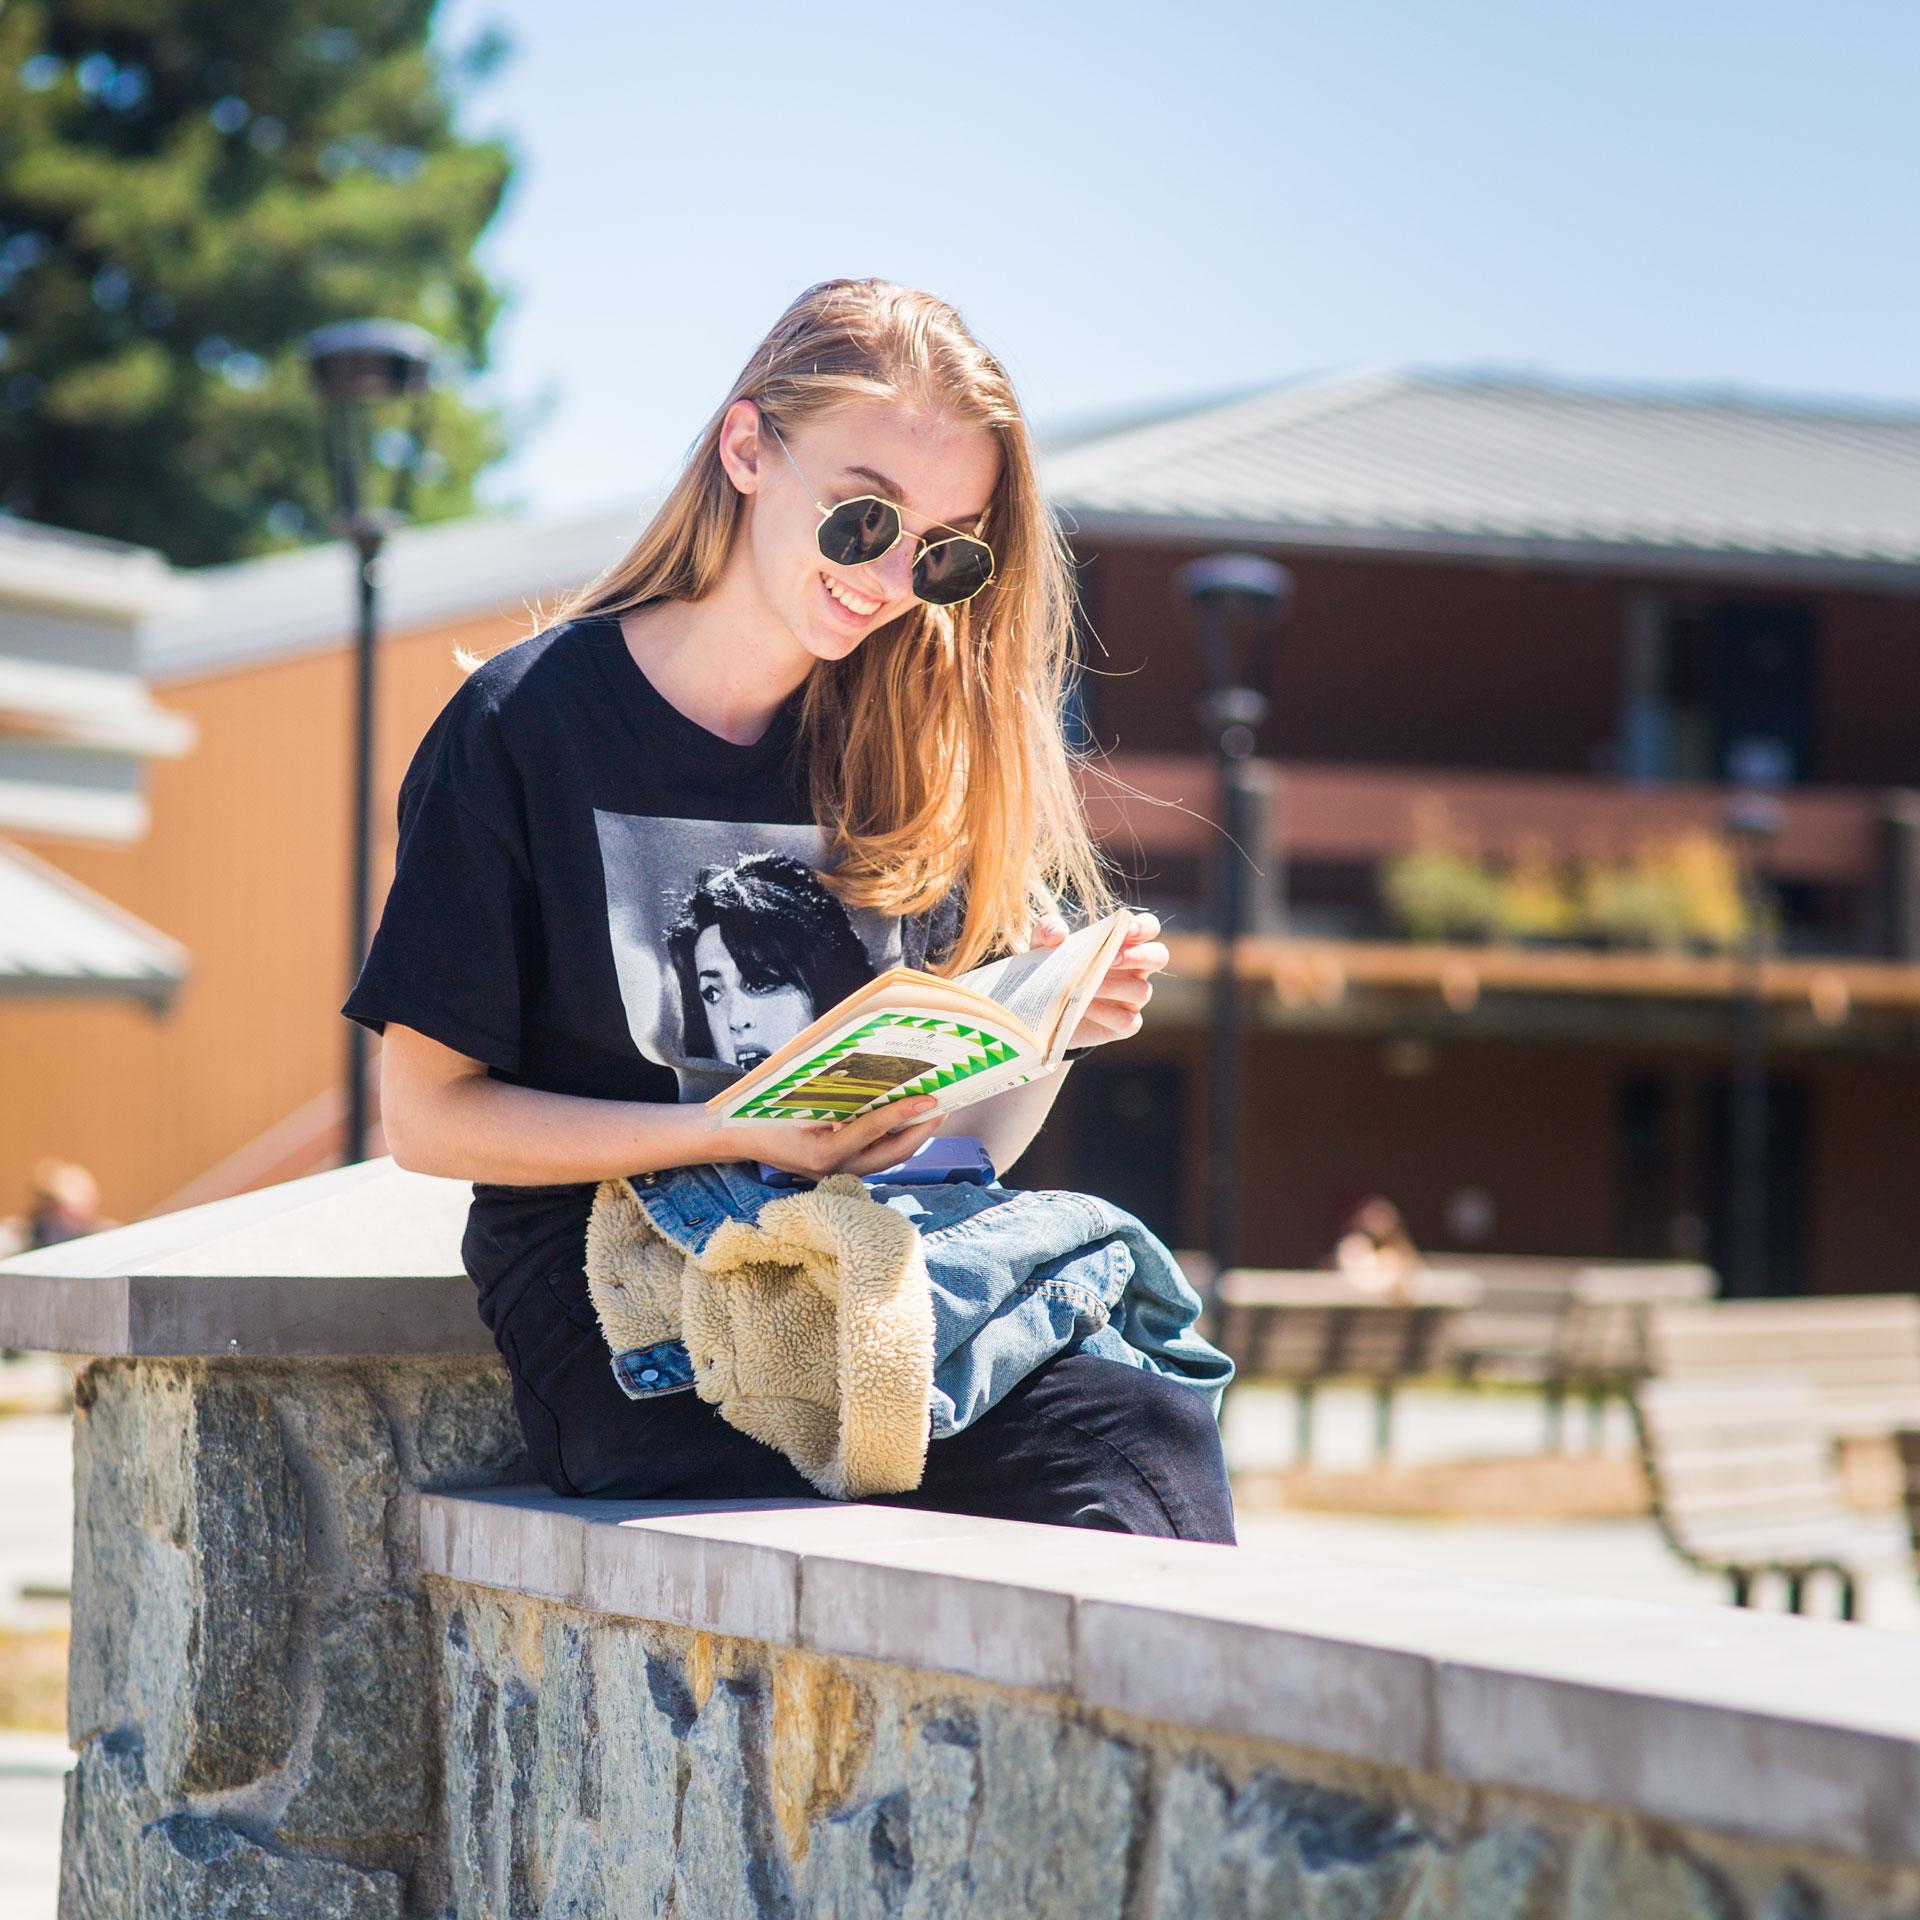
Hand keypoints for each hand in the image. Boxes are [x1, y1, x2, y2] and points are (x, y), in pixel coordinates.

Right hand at [724, 1095, 942, 1180]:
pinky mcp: (841, 1168)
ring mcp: (839, 1172)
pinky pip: (876, 1154)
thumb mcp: (794, 1102)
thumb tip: (874, 1078)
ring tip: (932, 1110)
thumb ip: (832, 1098)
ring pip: (888, 1157)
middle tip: (943, 1105)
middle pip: (892, 1153)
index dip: (901, 1113)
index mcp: (822, 1153)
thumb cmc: (762, 1115)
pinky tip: (906, 1118)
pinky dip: (894, 1137)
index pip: (871, 1131)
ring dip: (913, 1135)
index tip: (927, 1099)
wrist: (738, 1139)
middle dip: (921, 1130)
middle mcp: (835, 1169)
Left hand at [1029, 909, 1167, 1052]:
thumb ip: (1047, 930)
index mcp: (1124, 943)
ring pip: (1143, 991)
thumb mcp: (1041, 945)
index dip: (1143, 926)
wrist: (1043, 1010)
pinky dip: (1107, 1015)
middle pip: (1159, 956)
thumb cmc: (1053, 968)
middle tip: (1110, 958)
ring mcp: (1132, 999)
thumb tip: (1058, 934)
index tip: (1125, 927)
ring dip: (1115, 987)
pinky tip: (1084, 1007)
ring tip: (1087, 986)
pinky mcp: (1124, 1025)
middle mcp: (1135, 970)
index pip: (1149, 927)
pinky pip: (1128, 1021)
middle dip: (1138, 955)